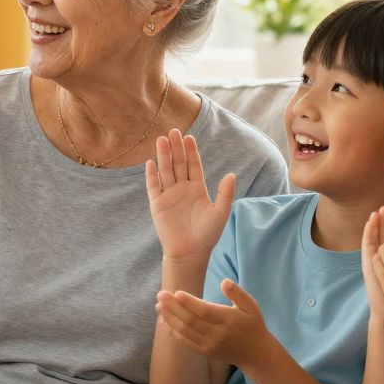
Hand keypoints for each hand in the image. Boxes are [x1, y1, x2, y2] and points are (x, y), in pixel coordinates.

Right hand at [146, 129, 235, 261]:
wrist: (190, 252)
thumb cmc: (207, 235)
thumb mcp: (221, 212)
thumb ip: (225, 193)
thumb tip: (232, 174)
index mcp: (197, 189)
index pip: (193, 165)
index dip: (191, 151)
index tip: (189, 137)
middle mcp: (182, 189)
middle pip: (178, 163)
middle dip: (176, 148)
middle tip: (174, 131)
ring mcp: (169, 195)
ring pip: (165, 171)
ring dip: (163, 155)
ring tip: (162, 139)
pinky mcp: (157, 204)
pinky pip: (153, 186)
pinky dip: (151, 175)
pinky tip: (151, 162)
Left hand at [155, 280, 277, 371]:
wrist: (255, 354)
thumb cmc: (253, 325)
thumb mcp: (252, 306)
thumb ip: (238, 293)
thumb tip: (224, 281)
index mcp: (229, 320)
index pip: (205, 311)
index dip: (190, 302)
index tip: (176, 292)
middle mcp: (218, 334)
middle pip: (191, 321)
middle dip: (173, 307)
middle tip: (161, 294)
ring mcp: (210, 345)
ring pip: (185, 331)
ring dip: (170, 318)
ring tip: (158, 305)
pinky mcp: (205, 352)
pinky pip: (186, 342)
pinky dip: (173, 332)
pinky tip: (164, 321)